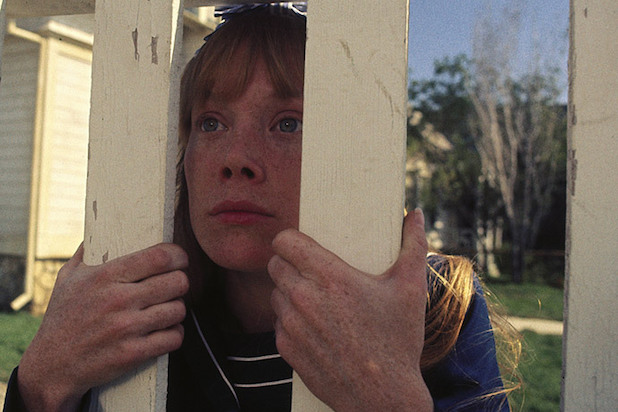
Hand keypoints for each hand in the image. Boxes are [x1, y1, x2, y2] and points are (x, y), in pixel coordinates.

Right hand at [17, 243, 188, 411]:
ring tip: (166, 309)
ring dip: (176, 309)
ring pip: (179, 310)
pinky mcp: (132, 354)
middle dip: (180, 282)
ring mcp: (126, 329)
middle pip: (177, 282)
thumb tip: (99, 227)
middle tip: (173, 286)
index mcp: (105, 277)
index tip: (179, 260)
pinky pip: (174, 337)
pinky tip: (164, 331)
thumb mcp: (68, 278)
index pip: (160, 257)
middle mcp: (118, 300)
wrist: (51, 366)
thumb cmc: (63, 317)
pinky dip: (174, 334)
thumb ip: (87, 251)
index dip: (178, 256)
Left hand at [268, 209, 432, 410]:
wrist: (383, 397)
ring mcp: (292, 325)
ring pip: (274, 293)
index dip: (290, 239)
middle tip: (310, 271)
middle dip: (289, 263)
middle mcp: (304, 298)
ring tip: (313, 298)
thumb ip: (414, 246)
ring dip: (288, 291)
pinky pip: (277, 323)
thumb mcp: (411, 289)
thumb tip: (417, 215)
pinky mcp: (286, 349)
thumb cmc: (398, 342)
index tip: (301, 243)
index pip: (284, 241)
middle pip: (275, 265)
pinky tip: (313, 326)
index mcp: (330, 277)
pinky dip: (289, 320)